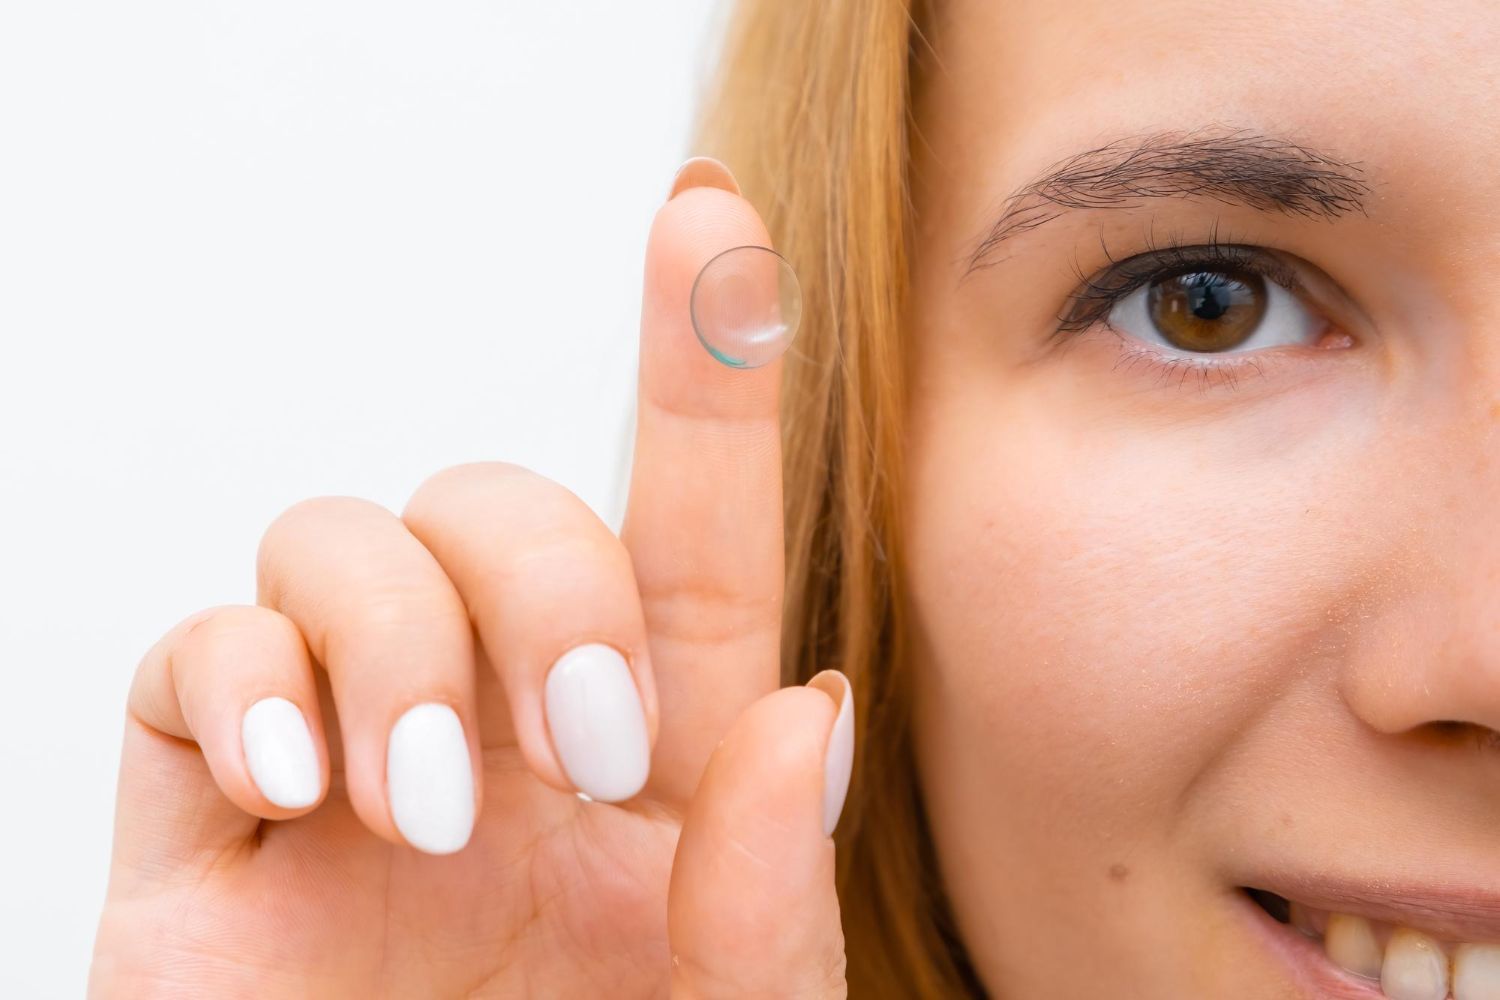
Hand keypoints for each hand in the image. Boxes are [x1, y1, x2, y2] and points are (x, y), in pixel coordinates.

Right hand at [89, 159, 853, 998]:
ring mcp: (342, 765)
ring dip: (396, 637)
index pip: (688, 539)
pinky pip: (186, 656)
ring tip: (433, 802)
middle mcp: (495, 734)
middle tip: (584, 746)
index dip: (700, 377)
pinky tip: (303, 787)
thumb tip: (799, 713)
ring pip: (340, 541)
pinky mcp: (199, 819)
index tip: (715, 226)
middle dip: (545, 576)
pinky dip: (243, 684)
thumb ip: (768, 901)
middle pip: (501, 504)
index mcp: (644, 775)